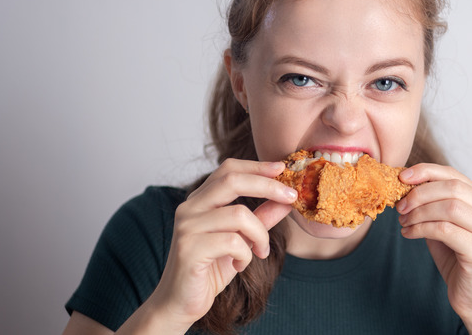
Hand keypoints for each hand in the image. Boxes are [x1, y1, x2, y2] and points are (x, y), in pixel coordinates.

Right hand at [145, 159, 296, 330]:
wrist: (180, 304)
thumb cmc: (210, 270)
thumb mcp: (242, 240)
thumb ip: (261, 218)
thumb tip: (286, 200)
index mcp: (200, 200)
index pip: (228, 169)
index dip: (257, 167)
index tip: (282, 168)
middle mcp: (190, 208)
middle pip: (232, 180)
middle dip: (268, 185)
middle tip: (291, 197)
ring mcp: (187, 227)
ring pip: (239, 214)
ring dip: (260, 234)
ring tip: (261, 252)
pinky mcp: (189, 249)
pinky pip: (232, 242)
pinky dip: (246, 254)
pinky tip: (241, 265)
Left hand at [397, 164, 471, 327]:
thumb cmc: (460, 265)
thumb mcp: (445, 229)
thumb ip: (434, 207)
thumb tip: (407, 186)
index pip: (456, 176)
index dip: (428, 172)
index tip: (403, 177)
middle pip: (454, 188)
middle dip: (420, 193)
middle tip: (400, 206)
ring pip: (450, 207)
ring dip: (419, 212)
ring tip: (403, 222)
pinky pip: (446, 230)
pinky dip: (422, 228)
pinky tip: (409, 234)